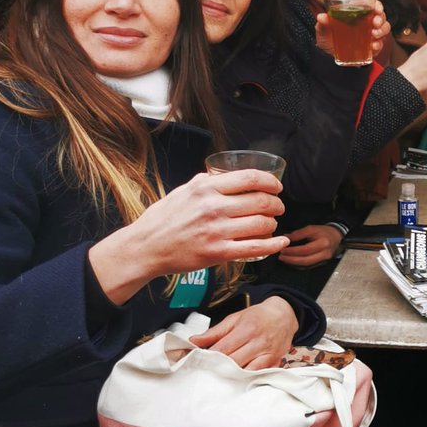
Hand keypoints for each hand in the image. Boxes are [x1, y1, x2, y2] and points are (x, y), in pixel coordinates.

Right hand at [89, 170, 287, 303]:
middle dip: (276, 203)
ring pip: (262, 224)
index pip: (251, 178)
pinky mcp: (218, 252)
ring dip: (273, 223)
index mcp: (206, 188)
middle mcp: (213, 207)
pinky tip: (281, 242)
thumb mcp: (184, 190)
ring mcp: (217, 231)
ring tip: (271, 224)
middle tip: (278, 207)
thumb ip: (207, 181)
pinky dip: (273, 244)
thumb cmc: (164, 218)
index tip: (277, 186)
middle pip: (261, 201)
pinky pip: (255, 248)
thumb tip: (228, 174)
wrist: (146, 247)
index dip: (271, 182)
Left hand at [190, 296, 298, 369]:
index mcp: (247, 329)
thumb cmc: (257, 317)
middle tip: (207, 370)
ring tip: (221, 375)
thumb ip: (214, 332)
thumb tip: (194, 341)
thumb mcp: (235, 318)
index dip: (208, 356)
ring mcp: (268, 354)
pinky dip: (247, 378)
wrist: (284, 316)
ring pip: (246, 371)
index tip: (198, 361)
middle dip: (218, 367)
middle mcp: (259, 342)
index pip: (223, 348)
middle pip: (233, 362)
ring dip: (232, 375)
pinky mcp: (275, 362)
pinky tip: (238, 378)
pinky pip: (258, 375)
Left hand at [278, 223, 343, 266]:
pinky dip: (299, 265)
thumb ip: (298, 233)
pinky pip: (309, 266)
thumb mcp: (312, 228)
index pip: (306, 249)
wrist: (337, 236)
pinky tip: (292, 261)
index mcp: (323, 243)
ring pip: (307, 265)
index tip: (283, 249)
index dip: (293, 250)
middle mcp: (324, 253)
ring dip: (294, 263)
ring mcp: (324, 260)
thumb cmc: (324, 232)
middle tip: (281, 256)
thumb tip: (286, 238)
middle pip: (306, 260)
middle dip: (291, 259)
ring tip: (285, 259)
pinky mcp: (322, 263)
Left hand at [315, 0, 390, 58]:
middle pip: (381, 16)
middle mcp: (367, 23)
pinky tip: (373, 46)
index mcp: (358, 14)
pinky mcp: (372, 48)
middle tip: (375, 23)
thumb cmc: (328, 40)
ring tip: (374, 34)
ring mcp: (371, 35)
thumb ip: (323, 23)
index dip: (377, 5)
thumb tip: (321, 17)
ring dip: (382, 30)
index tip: (377, 8)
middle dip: (381, 18)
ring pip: (384, 29)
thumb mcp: (323, 31)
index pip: (372, 6)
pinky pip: (380, 44)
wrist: (330, 58)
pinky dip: (379, 45)